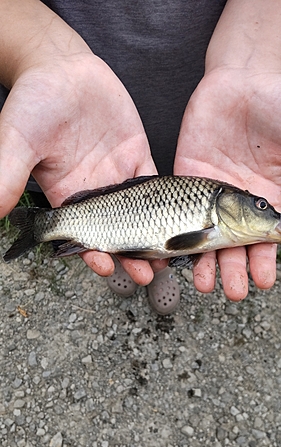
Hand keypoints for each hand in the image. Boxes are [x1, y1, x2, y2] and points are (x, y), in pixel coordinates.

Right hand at [0, 51, 159, 283]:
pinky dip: (168, 202)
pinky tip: (180, 218)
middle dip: (129, 256)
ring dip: (152, 238)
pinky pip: (155, 183)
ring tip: (167, 257)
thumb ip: (7, 173)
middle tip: (145, 274)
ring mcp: (117, 177)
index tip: (104, 267)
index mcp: (65, 197)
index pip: (80, 236)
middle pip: (115, 233)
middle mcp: (93, 194)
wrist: (62, 69)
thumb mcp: (18, 137)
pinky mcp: (136, 158)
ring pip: (140, 216)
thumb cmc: (34, 101)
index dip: (91, 254)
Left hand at [174, 68, 280, 299]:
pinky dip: (177, 234)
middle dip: (236, 269)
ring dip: (207, 263)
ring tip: (206, 285)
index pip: (267, 238)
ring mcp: (210, 193)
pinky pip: (178, 211)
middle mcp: (239, 203)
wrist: (240, 81)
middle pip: (237, 244)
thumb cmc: (276, 105)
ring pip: (207, 235)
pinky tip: (176, 256)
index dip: (266, 260)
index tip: (264, 280)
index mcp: (269, 197)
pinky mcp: (185, 179)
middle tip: (235, 291)